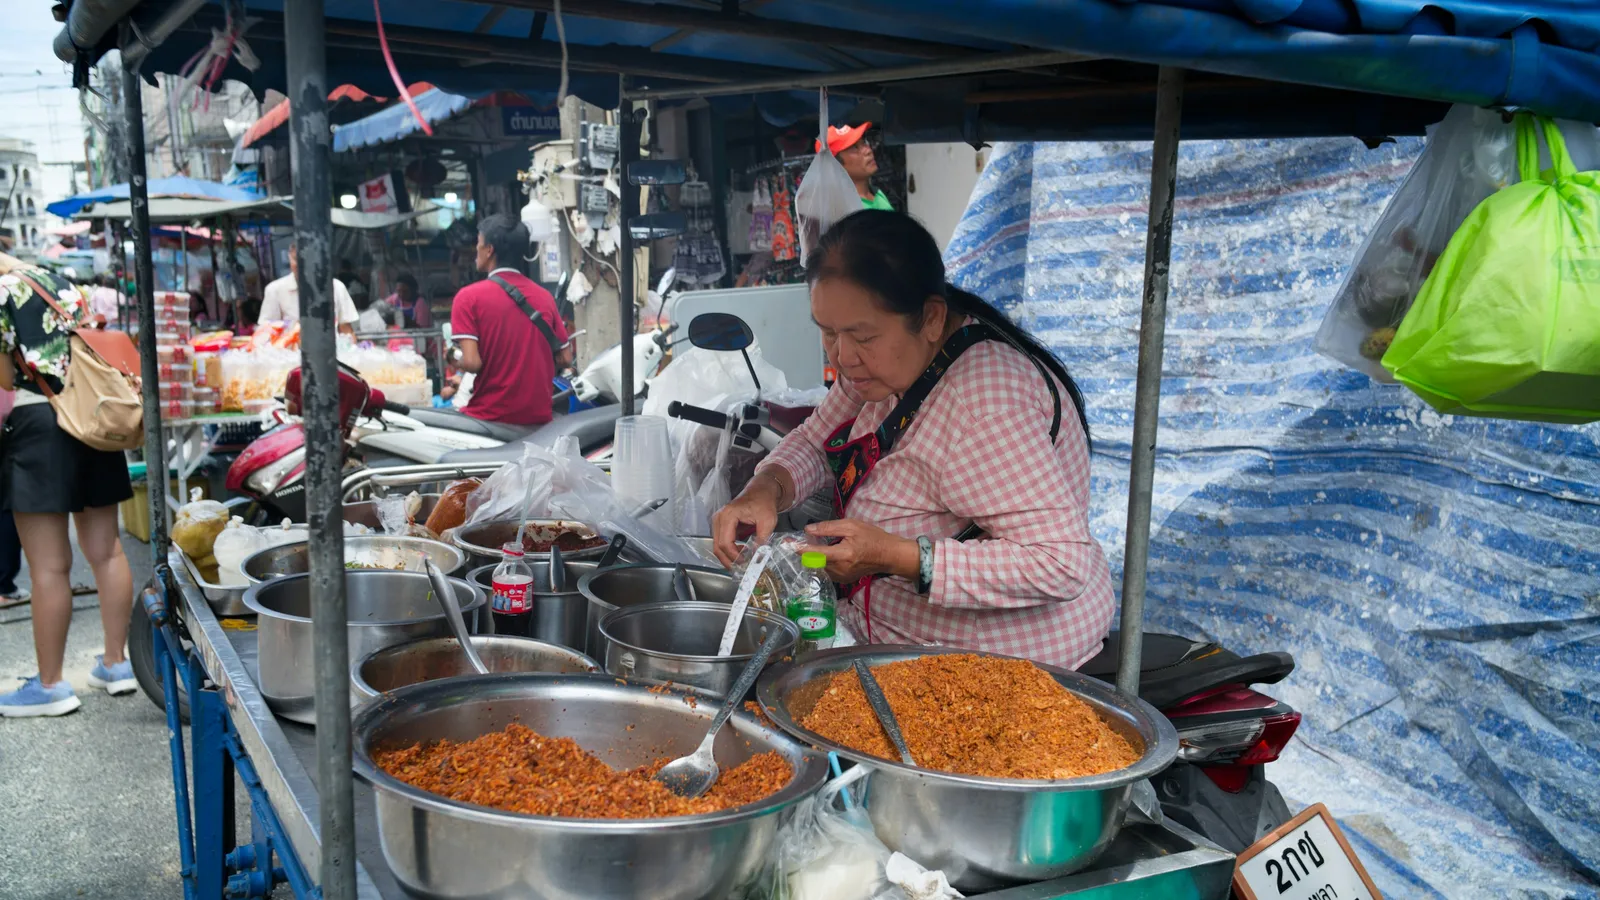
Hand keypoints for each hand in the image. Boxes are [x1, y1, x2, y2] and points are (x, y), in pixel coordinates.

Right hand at [711, 475, 781, 566]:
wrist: (761, 491)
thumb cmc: (764, 502)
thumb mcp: (768, 521)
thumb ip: (762, 539)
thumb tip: (757, 556)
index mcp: (728, 516)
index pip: (725, 543)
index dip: (734, 556)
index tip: (745, 562)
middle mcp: (719, 518)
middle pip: (717, 546)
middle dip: (728, 560)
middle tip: (741, 568)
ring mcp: (718, 521)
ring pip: (717, 546)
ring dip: (728, 556)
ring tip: (742, 561)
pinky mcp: (721, 525)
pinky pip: (721, 541)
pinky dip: (729, 550)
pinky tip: (740, 553)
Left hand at [801, 519, 918, 584]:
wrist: (889, 555)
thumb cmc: (872, 537)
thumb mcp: (851, 525)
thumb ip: (828, 528)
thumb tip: (808, 529)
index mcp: (843, 554)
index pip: (815, 553)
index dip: (799, 548)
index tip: (786, 543)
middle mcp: (840, 569)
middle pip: (814, 561)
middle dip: (805, 551)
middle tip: (800, 540)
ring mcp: (842, 577)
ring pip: (819, 567)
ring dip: (814, 557)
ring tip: (816, 544)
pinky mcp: (843, 580)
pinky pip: (826, 570)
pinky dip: (822, 562)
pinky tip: (827, 553)